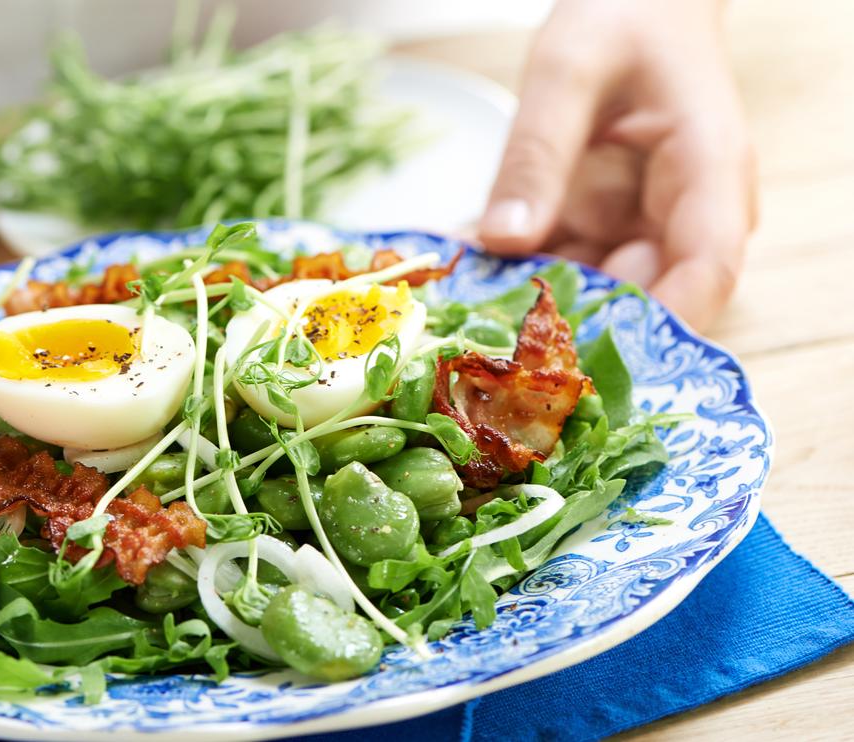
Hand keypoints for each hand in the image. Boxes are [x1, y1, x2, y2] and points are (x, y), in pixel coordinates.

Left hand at [478, 0, 755, 330]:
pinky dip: (518, 276)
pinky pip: (564, 267)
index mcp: (707, 172)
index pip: (704, 271)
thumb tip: (503, 241)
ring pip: (595, 294)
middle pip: (644, 298)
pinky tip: (463, 276)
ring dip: (533, 308)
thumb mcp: (567, 70)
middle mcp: (684, 213)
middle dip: (571, 327)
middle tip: (491, 344)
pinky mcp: (604, 227)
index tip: (584, 360)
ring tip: (463, 314)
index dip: (654, 328)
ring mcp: (642, 224)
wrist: (634, 3)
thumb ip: (538, 153)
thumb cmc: (620, 19)